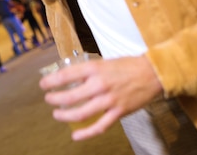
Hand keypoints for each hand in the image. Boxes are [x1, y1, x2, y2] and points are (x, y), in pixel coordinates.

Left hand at [39, 55, 162, 140]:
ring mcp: (109, 100)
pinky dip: (86, 133)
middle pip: (70, 96)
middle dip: (54, 99)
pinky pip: (99, 126)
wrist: (153, 73)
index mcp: (95, 69)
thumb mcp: (103, 62)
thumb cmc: (127, 66)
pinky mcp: (119, 112)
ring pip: (81, 113)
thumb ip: (88, 71)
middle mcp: (100, 85)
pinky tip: (75, 136)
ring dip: (65, 115)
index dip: (51, 82)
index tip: (43, 85)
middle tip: (48, 100)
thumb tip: (70, 78)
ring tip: (57, 114)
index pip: (66, 75)